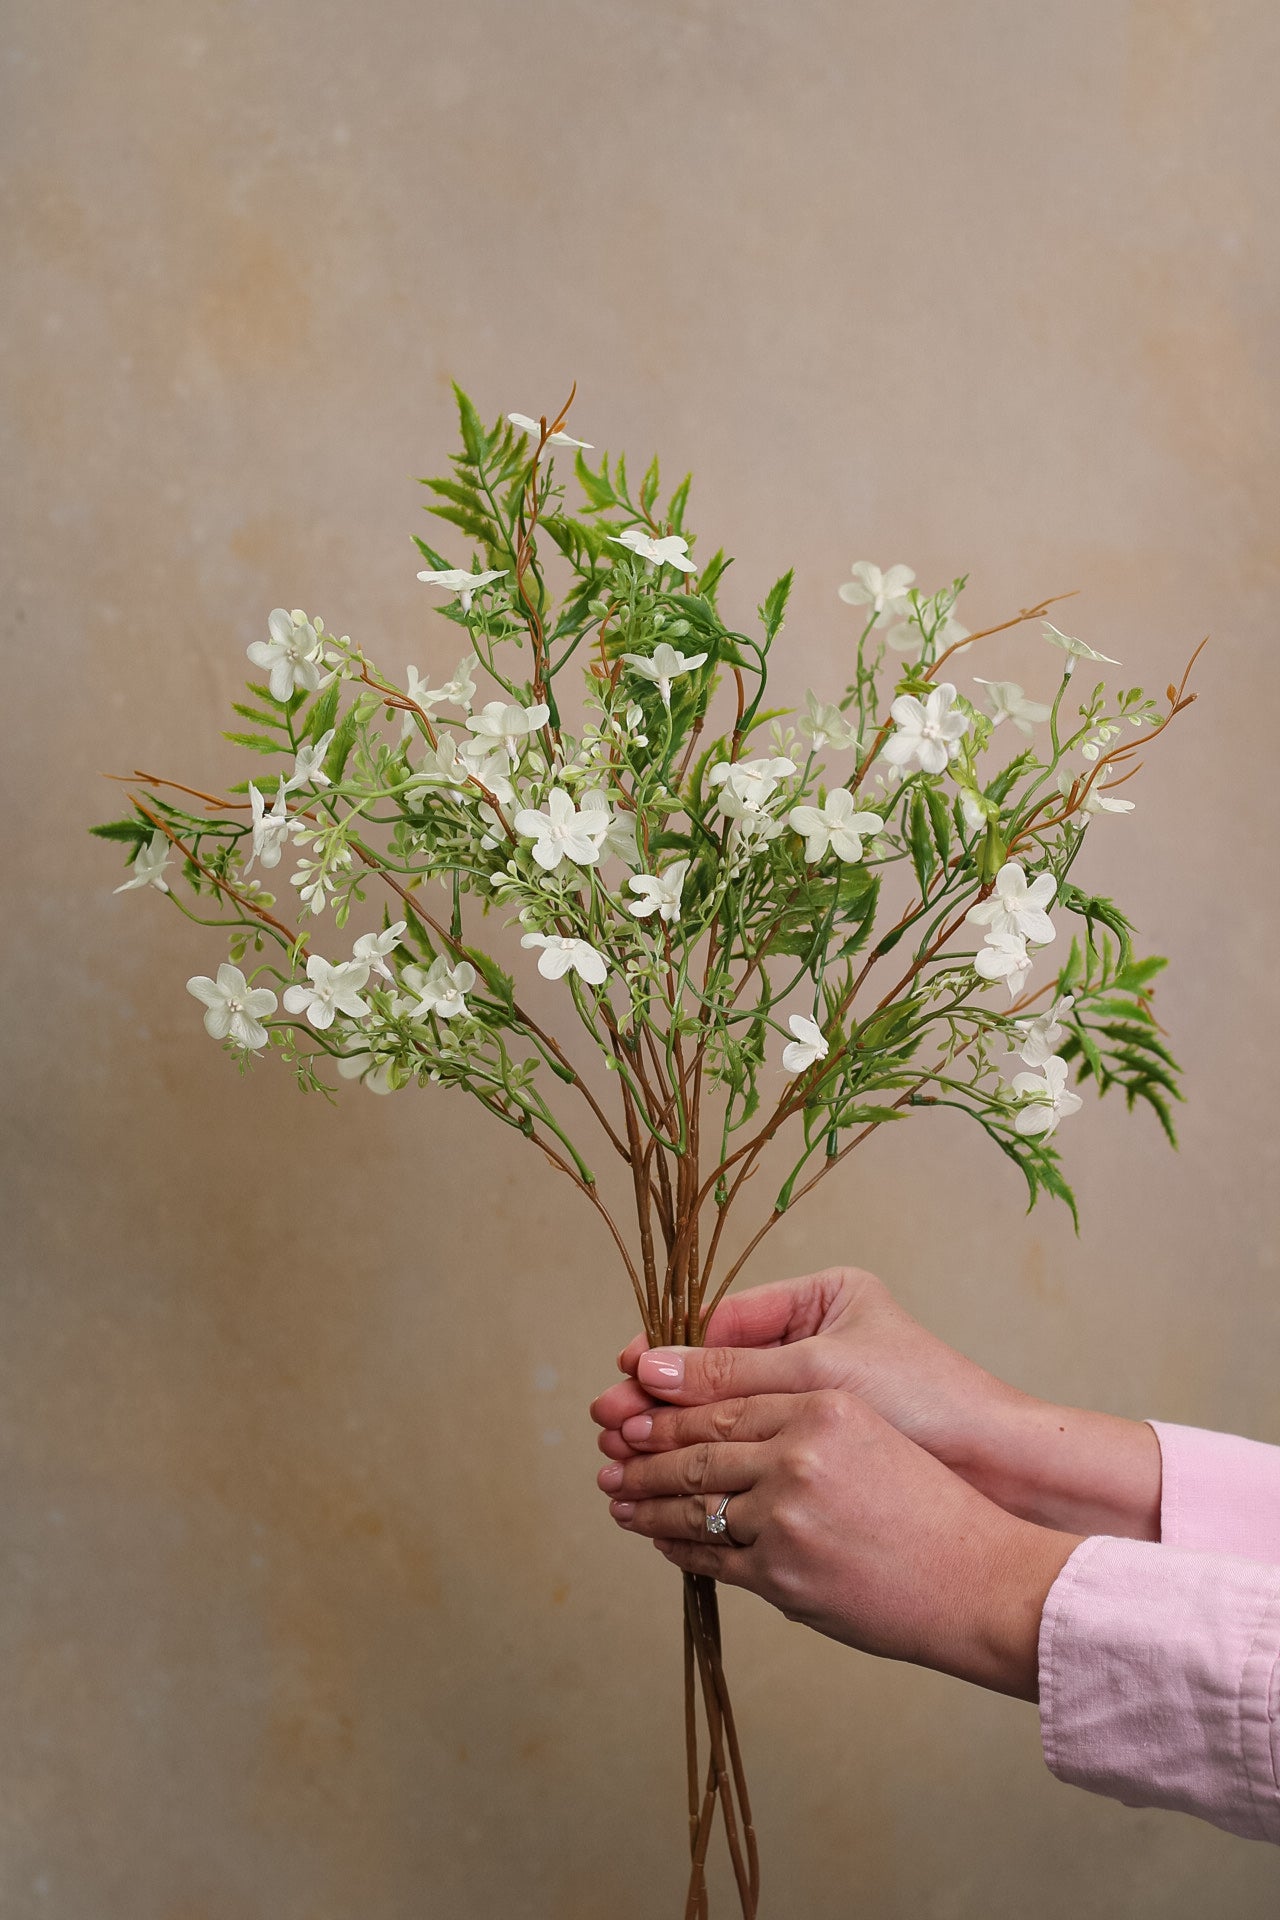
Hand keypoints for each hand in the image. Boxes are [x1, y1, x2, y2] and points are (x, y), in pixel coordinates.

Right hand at [589, 1267, 1160, 1540]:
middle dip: (661, 1401)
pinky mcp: (820, 1443)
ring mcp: (815, 1394)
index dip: (670, 1356)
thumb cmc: (926, 1401)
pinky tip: (672, 1486)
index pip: (724, 1323)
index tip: (625, 1381)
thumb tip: (647, 1369)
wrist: (1001, 1470)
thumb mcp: (819, 1377)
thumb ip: (731, 1376)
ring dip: (674, 1437)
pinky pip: (748, 1448)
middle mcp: (814, 1338)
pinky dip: (709, 1465)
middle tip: (610, 1427)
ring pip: (726, 1413)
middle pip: (716, 1370)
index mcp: (821, 1297)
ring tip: (624, 1461)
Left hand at [595, 1387, 1082, 1700]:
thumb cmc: (933, 1507)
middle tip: (608, 1448)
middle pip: (698, 1446)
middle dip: (643, 1448)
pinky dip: (676, 1544)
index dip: (670, 1401)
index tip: (633, 1400)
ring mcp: (785, 1515)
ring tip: (617, 1493)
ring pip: (694, 1501)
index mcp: (822, 1404)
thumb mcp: (871, 1434)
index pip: (725, 1399)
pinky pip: (709, 1555)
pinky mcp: (780, 1573)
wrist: (979, 1580)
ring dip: (647, 1497)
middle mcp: (798, 1452)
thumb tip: (730, 1431)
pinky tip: (657, 1535)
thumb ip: (801, 1423)